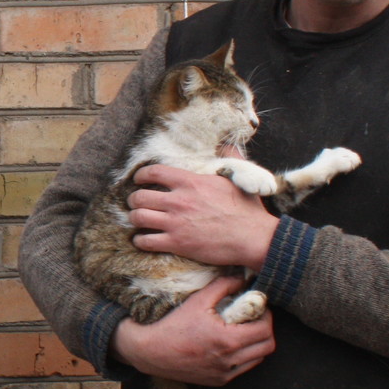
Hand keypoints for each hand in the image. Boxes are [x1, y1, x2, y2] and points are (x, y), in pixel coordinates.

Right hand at [112, 275, 274, 386]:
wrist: (149, 351)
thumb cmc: (172, 324)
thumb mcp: (197, 300)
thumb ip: (223, 286)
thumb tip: (242, 277)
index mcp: (227, 339)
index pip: (265, 329)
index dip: (266, 316)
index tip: (258, 308)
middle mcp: (228, 359)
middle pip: (267, 346)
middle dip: (265, 331)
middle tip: (254, 320)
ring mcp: (224, 373)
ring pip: (257, 359)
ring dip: (256, 345)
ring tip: (243, 332)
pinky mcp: (218, 380)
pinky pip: (241, 369)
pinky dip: (243, 357)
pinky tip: (229, 346)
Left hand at [127, 164, 279, 270]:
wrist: (254, 238)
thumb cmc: (247, 209)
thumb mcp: (237, 179)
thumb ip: (228, 159)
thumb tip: (227, 144)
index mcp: (191, 182)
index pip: (154, 172)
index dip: (141, 176)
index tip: (139, 180)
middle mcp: (179, 201)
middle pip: (139, 196)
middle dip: (134, 199)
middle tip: (137, 203)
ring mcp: (176, 223)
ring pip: (138, 217)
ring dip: (135, 218)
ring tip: (138, 220)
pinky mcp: (177, 243)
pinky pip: (146, 241)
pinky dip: (140, 240)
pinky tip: (143, 239)